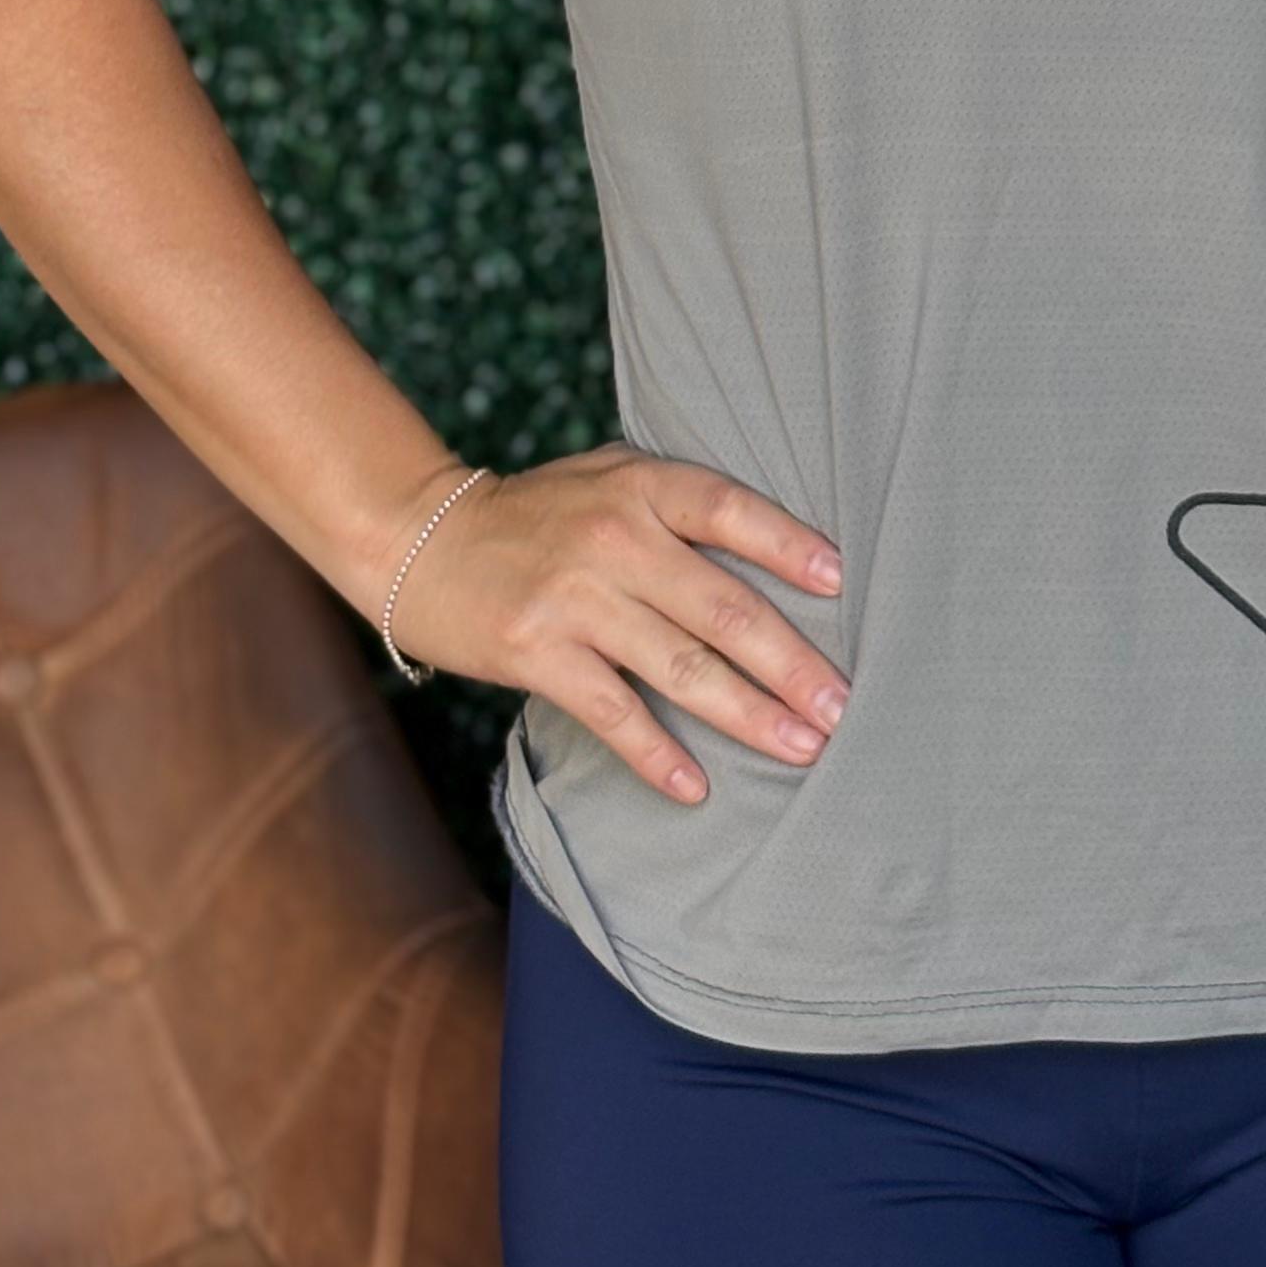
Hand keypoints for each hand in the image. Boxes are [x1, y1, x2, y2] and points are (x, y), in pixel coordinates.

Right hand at [382, 440, 850, 806]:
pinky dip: (657, 755)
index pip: (732, 511)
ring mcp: (576, 598)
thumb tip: (784, 549)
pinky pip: (614, 712)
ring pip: (682, 668)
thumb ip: (680, 505)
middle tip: (843, 706)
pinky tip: (696, 787)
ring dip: (749, 715)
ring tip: (802, 748)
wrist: (422, 539)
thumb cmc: (539, 514)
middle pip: (724, 608)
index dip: (790, 547)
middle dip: (792, 664)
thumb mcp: (610, 479)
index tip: (842, 586)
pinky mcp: (538, 652)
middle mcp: (616, 539)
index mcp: (642, 487)